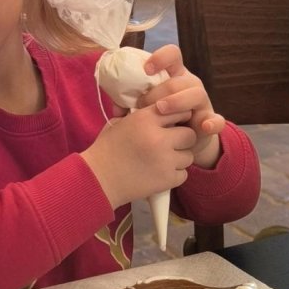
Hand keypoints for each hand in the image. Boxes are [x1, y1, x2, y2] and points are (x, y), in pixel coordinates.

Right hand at [81, 105, 196, 208]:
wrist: (98, 179)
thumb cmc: (106, 149)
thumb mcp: (120, 123)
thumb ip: (143, 115)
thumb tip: (164, 109)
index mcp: (145, 119)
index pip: (178, 110)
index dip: (178, 117)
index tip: (173, 124)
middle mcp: (158, 137)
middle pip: (189, 134)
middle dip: (182, 140)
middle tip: (170, 145)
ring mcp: (165, 160)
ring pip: (189, 156)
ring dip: (179, 158)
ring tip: (162, 161)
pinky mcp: (167, 179)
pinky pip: (183, 174)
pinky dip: (174, 175)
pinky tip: (160, 173)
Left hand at [133, 44, 225, 167]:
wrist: (185, 143)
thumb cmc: (162, 119)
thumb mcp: (147, 108)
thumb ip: (131, 104)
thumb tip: (115, 106)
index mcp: (173, 76)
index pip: (172, 56)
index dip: (160, 57)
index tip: (145, 69)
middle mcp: (190, 85)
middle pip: (179, 79)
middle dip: (159, 90)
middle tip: (142, 104)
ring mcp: (202, 103)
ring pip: (197, 93)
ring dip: (178, 101)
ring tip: (161, 111)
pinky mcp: (210, 122)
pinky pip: (216, 121)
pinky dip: (211, 123)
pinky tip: (203, 127)